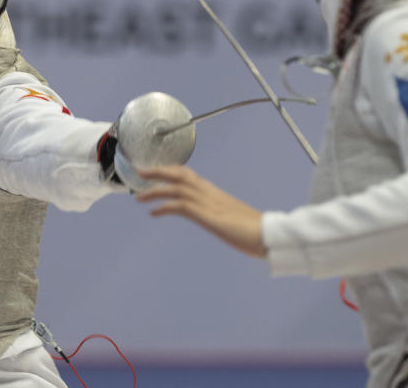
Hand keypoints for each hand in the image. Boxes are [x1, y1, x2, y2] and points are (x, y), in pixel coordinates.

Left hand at [136, 165, 266, 258]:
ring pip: (176, 187)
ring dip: (154, 190)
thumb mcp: (234, 220)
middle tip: (140, 172)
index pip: (189, 175)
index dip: (171, 172)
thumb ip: (224, 217)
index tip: (156, 172)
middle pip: (180, 174)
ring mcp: (209, 203)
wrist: (269, 235)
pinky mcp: (208, 216)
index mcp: (216, 194)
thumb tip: (222, 223)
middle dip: (158, 172)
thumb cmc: (256, 231)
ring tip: (138, 196)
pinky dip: (164, 206)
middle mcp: (210, 194)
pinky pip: (180, 206)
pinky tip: (153, 213)